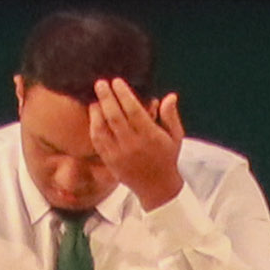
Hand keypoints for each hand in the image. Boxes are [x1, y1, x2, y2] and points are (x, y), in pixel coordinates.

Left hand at [87, 81, 191, 209]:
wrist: (157, 188)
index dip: (124, 94)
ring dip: (97, 112)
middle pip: (115, 117)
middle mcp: (133, 144)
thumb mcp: (175, 136)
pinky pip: (97, 142)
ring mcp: (119, 154)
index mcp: (150, 136)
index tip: (117, 81)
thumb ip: (170, 116)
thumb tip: (170, 96)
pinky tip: (94, 116)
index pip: (134, 110)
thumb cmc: (166, 157)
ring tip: (95, 99)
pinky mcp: (110, 161)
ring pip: (103, 129)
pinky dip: (93, 127)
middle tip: (100, 83)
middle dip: (106, 98)